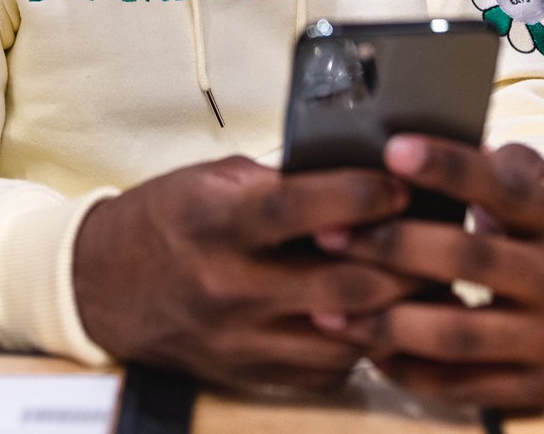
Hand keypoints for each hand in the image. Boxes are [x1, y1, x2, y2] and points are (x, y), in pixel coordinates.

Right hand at [72, 155, 415, 390]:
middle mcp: (228, 286)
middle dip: (400, 260)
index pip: (296, 209)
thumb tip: (354, 169)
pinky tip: (383, 315)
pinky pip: (327, 368)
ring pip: (345, 334)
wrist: (102, 286)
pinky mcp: (251, 373)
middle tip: (440, 236)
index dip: (356, 196)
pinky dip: (363, 341)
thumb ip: (278, 181)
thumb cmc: (164, 219)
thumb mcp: (212, 180)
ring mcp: (241, 339)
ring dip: (395, 307)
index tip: (401, 183)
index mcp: (215, 223)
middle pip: (338, 282)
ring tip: (429, 279)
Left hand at [312, 136, 543, 411]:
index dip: (447, 167)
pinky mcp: (537, 388)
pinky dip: (407, 368)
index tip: (392, 151)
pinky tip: (365, 346)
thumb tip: (411, 148)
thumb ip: (486, 163)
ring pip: (459, 334)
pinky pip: (460, 385)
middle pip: (469, 260)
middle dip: (393, 246)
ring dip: (387, 321)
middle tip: (330, 235)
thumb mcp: (533, 182)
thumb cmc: (534, 224)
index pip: (501, 188)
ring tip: (330, 308)